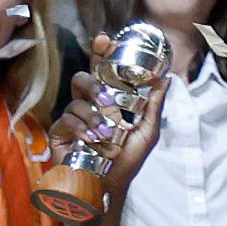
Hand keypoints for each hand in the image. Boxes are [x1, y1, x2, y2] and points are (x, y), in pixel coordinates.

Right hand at [46, 65, 170, 201]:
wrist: (108, 185)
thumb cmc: (127, 160)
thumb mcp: (148, 132)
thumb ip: (154, 106)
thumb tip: (166, 79)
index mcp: (109, 101)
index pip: (103, 71)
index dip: (102, 53)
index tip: (105, 39)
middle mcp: (89, 105)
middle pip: (83, 78)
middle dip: (94, 84)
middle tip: (108, 100)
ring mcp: (73, 117)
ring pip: (76, 99)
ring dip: (94, 116)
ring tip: (107, 134)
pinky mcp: (60, 131)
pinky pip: (67, 119)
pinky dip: (82, 129)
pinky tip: (91, 141)